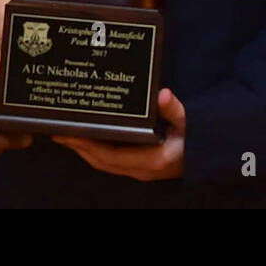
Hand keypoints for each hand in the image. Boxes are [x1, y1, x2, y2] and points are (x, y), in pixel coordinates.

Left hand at [53, 88, 185, 180]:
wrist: (207, 160)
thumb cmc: (198, 142)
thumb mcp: (189, 124)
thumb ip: (175, 110)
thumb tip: (162, 94)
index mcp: (150, 160)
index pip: (109, 156)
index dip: (87, 146)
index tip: (69, 133)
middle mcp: (140, 170)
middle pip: (100, 161)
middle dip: (78, 147)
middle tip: (58, 130)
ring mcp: (138, 171)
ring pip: (103, 163)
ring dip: (84, 149)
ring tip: (67, 133)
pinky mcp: (139, 167)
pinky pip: (111, 161)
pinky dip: (96, 150)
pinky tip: (88, 137)